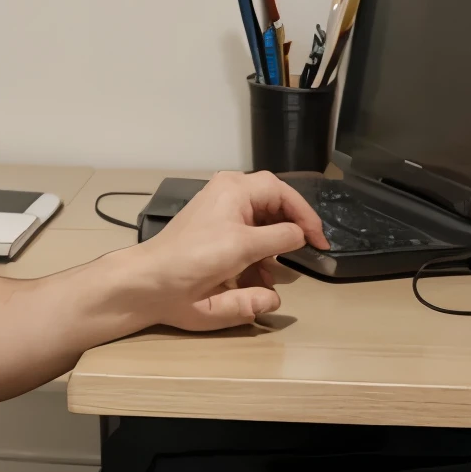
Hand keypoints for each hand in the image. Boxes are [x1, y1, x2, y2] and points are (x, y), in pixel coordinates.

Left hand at [130, 170, 327, 330]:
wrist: (150, 283)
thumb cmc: (194, 259)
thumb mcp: (245, 247)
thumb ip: (280, 238)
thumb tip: (299, 237)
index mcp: (236, 188)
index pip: (283, 193)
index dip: (305, 216)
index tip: (320, 241)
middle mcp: (228, 194)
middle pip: (273, 207)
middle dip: (289, 233)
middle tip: (307, 253)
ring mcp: (219, 214)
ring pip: (261, 226)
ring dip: (272, 250)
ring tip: (274, 273)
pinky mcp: (213, 236)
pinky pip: (245, 240)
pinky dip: (256, 258)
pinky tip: (257, 280)